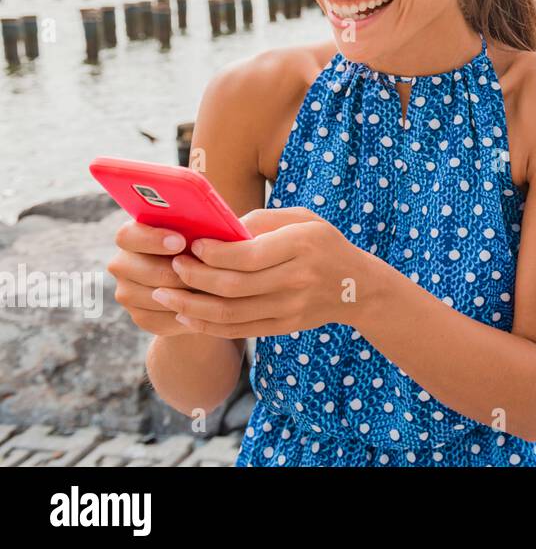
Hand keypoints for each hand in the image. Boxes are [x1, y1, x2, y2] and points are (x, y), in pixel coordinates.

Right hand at [107, 220, 201, 336]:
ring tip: (211, 289)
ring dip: (183, 294)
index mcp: (134, 235)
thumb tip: (209, 225)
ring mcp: (128, 292)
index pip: (127, 236)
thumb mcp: (203, 233)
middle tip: (203, 272)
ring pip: (151, 296)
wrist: (208, 282)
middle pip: (141, 271)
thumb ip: (198, 227)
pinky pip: (159, 319)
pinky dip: (183, 313)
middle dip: (175, 272)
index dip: (152, 239)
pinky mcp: (140, 316)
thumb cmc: (206, 247)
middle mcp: (124, 263)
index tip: (180, 242)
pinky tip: (204, 306)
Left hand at [152, 207, 375, 338]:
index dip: (214, 253)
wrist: (358, 286)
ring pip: (231, 313)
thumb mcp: (302, 218)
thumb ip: (261, 220)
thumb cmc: (323, 243)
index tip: (191, 246)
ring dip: (192, 306)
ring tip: (165, 295)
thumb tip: (216, 230)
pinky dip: (208, 325)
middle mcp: (297, 279)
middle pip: (234, 286)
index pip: (248, 255)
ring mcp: (291, 307)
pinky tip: (187, 315)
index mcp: (301, 246)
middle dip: (195, 278)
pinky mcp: (284, 326)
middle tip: (172, 268)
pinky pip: (239, 330)